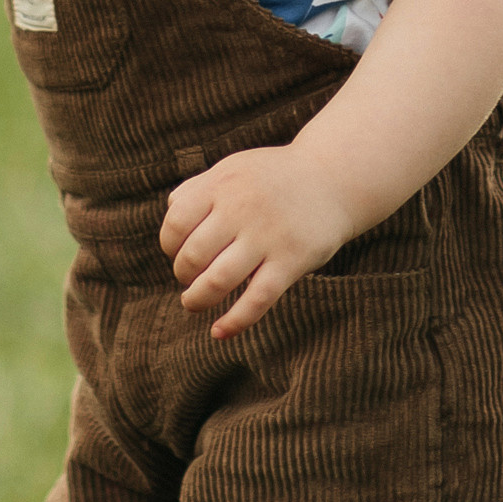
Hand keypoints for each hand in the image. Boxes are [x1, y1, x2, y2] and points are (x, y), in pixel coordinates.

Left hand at [160, 144, 357, 338]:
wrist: (333, 180)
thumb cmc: (272, 179)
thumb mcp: (233, 169)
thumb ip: (197, 188)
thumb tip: (170, 216)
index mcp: (223, 184)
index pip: (176, 223)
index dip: (169, 246)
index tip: (177, 253)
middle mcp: (242, 208)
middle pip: (193, 256)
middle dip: (182, 274)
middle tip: (188, 278)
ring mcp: (268, 236)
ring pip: (218, 281)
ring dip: (197, 300)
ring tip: (193, 302)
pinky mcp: (291, 261)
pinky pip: (257, 300)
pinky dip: (234, 322)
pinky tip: (219, 332)